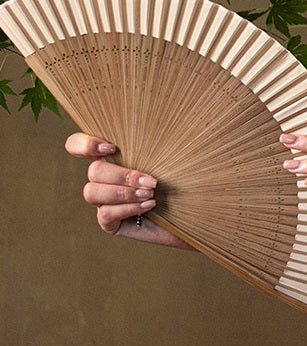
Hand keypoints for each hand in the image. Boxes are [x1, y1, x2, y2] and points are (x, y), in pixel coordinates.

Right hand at [63, 133, 189, 246]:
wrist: (190, 214)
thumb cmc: (178, 182)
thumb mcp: (166, 161)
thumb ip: (152, 146)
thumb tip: (155, 123)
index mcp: (110, 158)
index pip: (77, 145)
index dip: (85, 144)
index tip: (111, 148)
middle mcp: (102, 179)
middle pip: (93, 171)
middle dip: (123, 176)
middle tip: (152, 182)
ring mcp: (102, 202)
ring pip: (92, 192)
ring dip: (124, 193)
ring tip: (150, 194)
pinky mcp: (109, 222)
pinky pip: (106, 213)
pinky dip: (128, 208)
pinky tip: (149, 205)